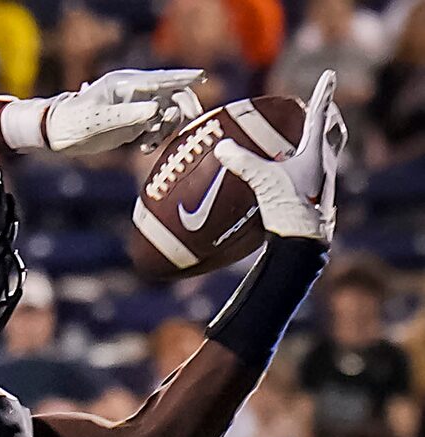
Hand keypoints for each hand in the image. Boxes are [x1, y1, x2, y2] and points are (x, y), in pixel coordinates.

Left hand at [22, 68, 204, 155]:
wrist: (59, 133)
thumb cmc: (75, 120)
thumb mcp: (100, 119)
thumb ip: (128, 115)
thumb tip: (155, 111)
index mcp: (127, 83)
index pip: (161, 78)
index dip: (183, 78)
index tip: (202, 78)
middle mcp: (135, 92)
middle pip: (171, 94)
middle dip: (182, 108)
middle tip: (190, 123)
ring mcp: (136, 107)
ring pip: (166, 113)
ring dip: (166, 128)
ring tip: (149, 145)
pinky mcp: (134, 123)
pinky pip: (155, 127)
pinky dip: (157, 137)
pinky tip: (145, 149)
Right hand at [215, 71, 343, 244]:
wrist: (304, 242)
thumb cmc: (289, 207)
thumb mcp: (262, 180)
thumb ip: (241, 162)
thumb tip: (221, 145)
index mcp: (316, 151)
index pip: (320, 114)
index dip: (323, 93)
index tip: (329, 75)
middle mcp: (326, 164)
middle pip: (334, 132)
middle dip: (330, 119)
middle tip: (325, 111)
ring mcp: (324, 184)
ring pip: (330, 155)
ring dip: (324, 144)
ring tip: (313, 143)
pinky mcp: (318, 202)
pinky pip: (317, 177)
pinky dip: (311, 169)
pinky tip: (300, 178)